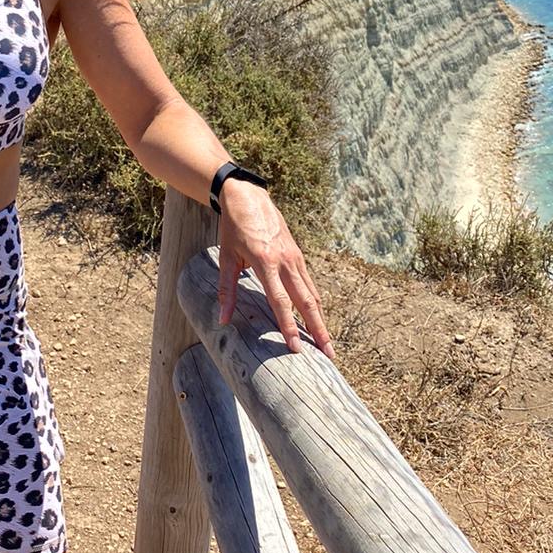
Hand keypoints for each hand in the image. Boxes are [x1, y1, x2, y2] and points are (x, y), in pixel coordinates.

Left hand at [216, 178, 334, 359]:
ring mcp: (295, 258)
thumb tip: (222, 321)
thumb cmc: (234, 228)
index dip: (289, 327)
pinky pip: (309, 284)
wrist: (248, 197)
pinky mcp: (298, 255)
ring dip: (321, 320)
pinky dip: (316, 303)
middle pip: (306, 302)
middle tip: (329, 355)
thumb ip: (227, 291)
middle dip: (318, 330)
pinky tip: (318, 318)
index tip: (296, 349)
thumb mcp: (227, 258)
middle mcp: (286, 262)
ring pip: (312, 294)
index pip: (280, 302)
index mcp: (266, 263)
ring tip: (328, 343)